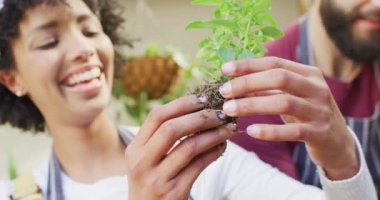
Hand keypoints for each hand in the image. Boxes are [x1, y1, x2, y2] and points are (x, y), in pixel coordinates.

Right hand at [125, 95, 236, 199]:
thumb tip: (196, 109)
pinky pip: (199, 166)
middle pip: (171, 129)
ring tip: (228, 128)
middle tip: (220, 113)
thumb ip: (161, 138)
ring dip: (213, 134)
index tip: (203, 98)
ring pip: (189, 147)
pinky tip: (222, 146)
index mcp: (134, 149)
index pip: (156, 116)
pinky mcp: (175, 192)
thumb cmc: (151, 182)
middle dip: (200, 117)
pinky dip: (214, 153)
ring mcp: (157, 179)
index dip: (182, 104)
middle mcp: (142, 163)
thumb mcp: (146, 161)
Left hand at [219, 57, 358, 179]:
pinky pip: (292, 131)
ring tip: (229, 110)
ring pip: (284, 102)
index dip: (249, 65)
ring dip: (252, 105)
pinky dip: (270, 131)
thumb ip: (266, 90)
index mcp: (309, 74)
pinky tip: (251, 131)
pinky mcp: (320, 133)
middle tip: (223, 91)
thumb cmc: (306, 114)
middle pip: (279, 77)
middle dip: (247, 82)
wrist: (338, 143)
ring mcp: (320, 110)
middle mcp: (317, 88)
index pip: (275, 63)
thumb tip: (234, 84)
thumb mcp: (289, 97)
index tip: (225, 69)